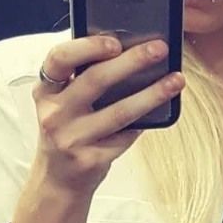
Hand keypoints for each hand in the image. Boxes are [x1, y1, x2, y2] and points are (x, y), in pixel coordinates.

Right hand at [32, 35, 184, 195]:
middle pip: (96, 80)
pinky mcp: (90, 159)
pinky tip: (163, 109)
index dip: (87, 47)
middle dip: (132, 61)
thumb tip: (131, 52)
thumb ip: (84, 79)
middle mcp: (54, 114)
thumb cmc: (68, 131)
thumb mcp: (63, 103)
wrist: (58, 180)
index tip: (116, 42)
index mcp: (46, 91)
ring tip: (176, 80)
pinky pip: (127, 135)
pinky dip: (146, 120)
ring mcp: (71, 138)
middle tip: (160, 49)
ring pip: (120, 111)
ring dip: (152, 93)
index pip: (60, 59)